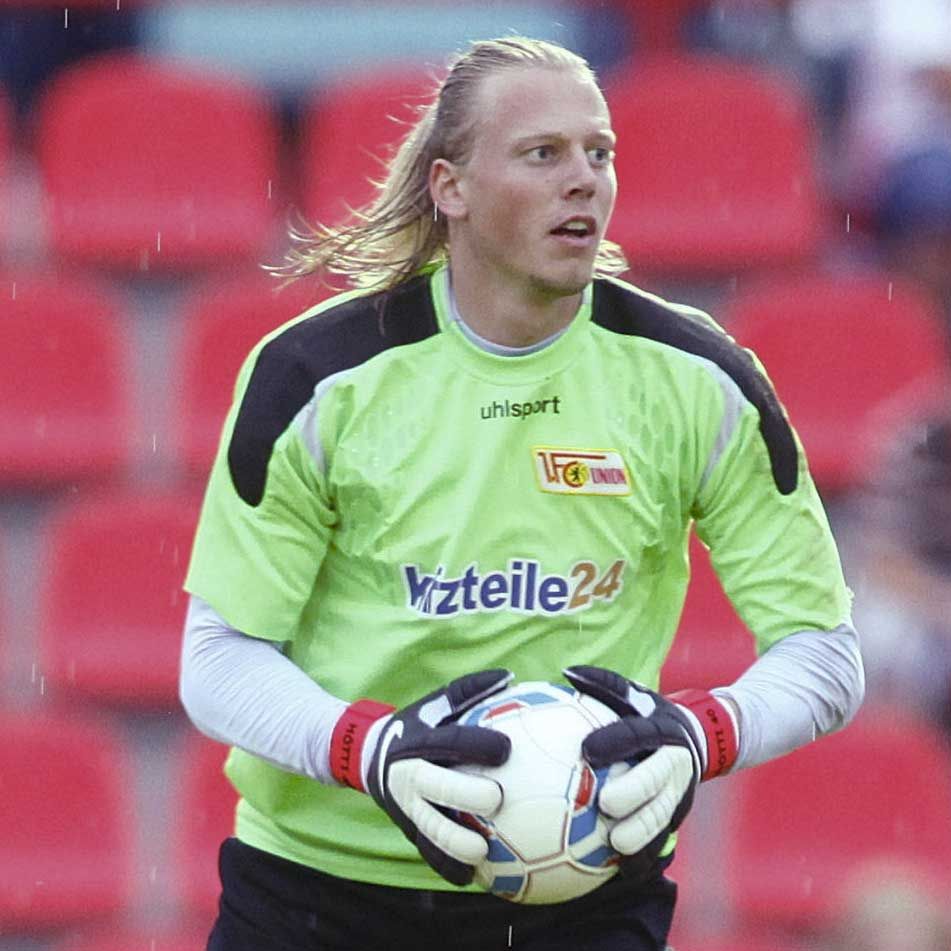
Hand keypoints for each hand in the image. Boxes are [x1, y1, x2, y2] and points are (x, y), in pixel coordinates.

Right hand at [330, 669, 512, 885]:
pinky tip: (474, 878)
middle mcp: (409, 774)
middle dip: (464, 793)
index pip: (449, 742)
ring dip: (453, 843)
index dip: (476, 745)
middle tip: (497, 799)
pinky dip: (448, 867)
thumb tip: (509, 677)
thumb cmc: (416, 725)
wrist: (368, 756)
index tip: (506, 749)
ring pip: (427, 828)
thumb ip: (469, 691)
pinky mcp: (407, 830)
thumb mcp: (435, 703)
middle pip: (435, 786)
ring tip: (483, 852)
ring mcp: (406, 806)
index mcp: (419, 741)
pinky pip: (427, 853)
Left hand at [563, 665, 737, 881]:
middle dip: (635, 794)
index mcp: (663, 731)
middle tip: (607, 804)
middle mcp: (675, 765)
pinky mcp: (678, 818)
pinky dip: (645, 857)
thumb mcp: (635, 695)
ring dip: (642, 833)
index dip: (615, 742)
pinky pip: (663, 840)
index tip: (586, 750)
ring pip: (663, 817)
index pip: (638, 735)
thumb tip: (567, 672)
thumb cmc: (651, 714)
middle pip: (657, 783)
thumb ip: (604, 684)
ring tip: (615, 843)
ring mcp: (680, 794)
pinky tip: (621, 869)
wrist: (701, 740)